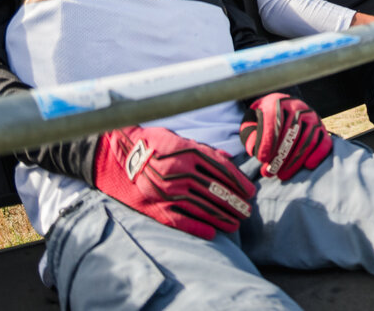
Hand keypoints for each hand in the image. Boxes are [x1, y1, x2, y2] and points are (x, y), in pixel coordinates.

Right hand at [93, 125, 254, 239]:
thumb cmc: (157, 144)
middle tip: (247, 211)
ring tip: (236, 223)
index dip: (239, 183)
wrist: (122, 152)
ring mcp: (168, 190)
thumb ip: (206, 150)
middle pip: (216, 191)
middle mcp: (181, 172)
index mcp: (190, 153)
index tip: (251, 193)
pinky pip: (181, 219)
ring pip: (202, 207)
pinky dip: (198, 227)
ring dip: (222, 217)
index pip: (223, 171)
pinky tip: (212, 233)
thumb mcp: (182, 139)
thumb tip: (228, 160)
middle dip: (235, 203)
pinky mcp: (156, 205)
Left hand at [241, 93, 332, 179]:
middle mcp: (297, 106)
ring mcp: (312, 117)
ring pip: (307, 140)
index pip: (273, 121)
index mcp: (276, 102)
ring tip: (282, 175)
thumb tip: (256, 150)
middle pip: (291, 133)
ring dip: (294, 160)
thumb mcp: (252, 123)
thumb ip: (250, 134)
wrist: (282, 112)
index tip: (261, 159)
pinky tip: (307, 166)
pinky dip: (317, 154)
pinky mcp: (322, 128)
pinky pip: (324, 142)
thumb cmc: (263, 121)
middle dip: (279, 156)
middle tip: (270, 172)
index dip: (267, 142)